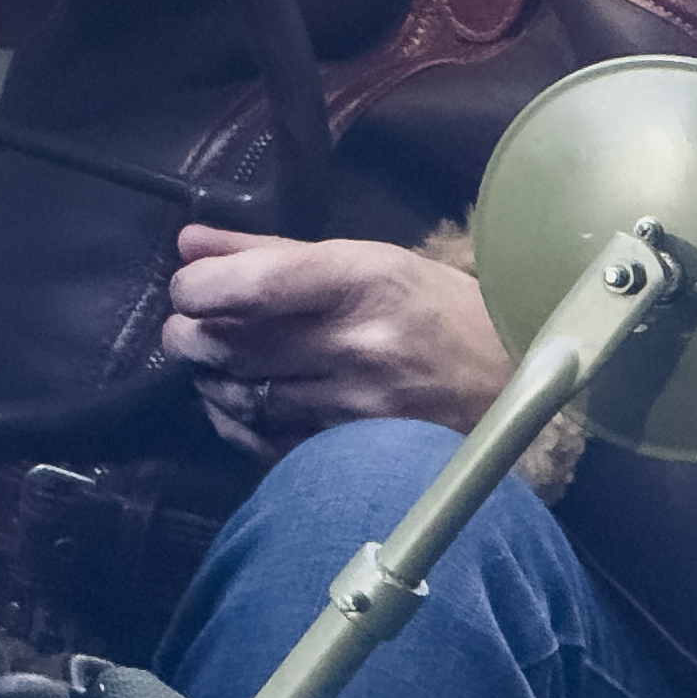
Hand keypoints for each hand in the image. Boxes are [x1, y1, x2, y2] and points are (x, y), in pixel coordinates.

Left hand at [161, 225, 512, 457]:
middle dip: (189, 335)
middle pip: (236, 344)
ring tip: (211, 360)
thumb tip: (188, 243)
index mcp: (365, 282)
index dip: (200, 287)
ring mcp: (353, 408)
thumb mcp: (369, 260)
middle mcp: (358, 346)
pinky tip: (235, 399)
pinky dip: (233, 418)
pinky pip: (261, 440)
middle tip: (184, 326)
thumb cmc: (437, 311)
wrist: (512, 384)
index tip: (186, 287)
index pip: (257, 285)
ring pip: (242, 395)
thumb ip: (270, 251)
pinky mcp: (349, 454)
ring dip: (209, 377)